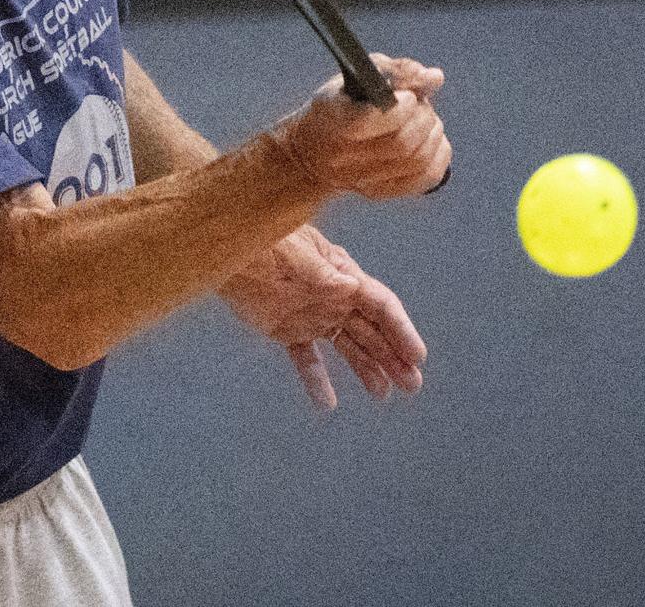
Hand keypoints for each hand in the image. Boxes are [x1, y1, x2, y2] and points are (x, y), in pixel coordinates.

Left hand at [219, 224, 426, 409]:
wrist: (228, 250)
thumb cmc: (264, 242)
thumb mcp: (295, 252)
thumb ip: (321, 273)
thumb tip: (350, 287)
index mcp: (341, 274)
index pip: (379, 304)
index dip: (400, 329)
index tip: (416, 356)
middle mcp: (334, 296)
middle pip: (371, 330)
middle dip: (393, 356)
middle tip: (411, 384)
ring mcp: (313, 314)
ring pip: (347, 345)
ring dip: (366, 368)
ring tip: (383, 393)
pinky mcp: (288, 329)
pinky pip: (307, 358)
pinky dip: (317, 379)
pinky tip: (326, 402)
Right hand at [275, 56, 450, 199]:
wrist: (313, 149)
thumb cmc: (342, 102)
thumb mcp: (358, 74)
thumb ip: (397, 70)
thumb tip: (434, 78)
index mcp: (332, 120)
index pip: (370, 122)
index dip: (400, 108)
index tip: (407, 96)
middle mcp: (343, 156)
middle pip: (401, 143)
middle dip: (422, 117)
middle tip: (420, 103)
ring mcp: (361, 180)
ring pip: (418, 160)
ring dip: (433, 132)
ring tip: (426, 118)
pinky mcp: (379, 192)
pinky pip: (427, 177)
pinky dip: (440, 154)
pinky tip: (432, 138)